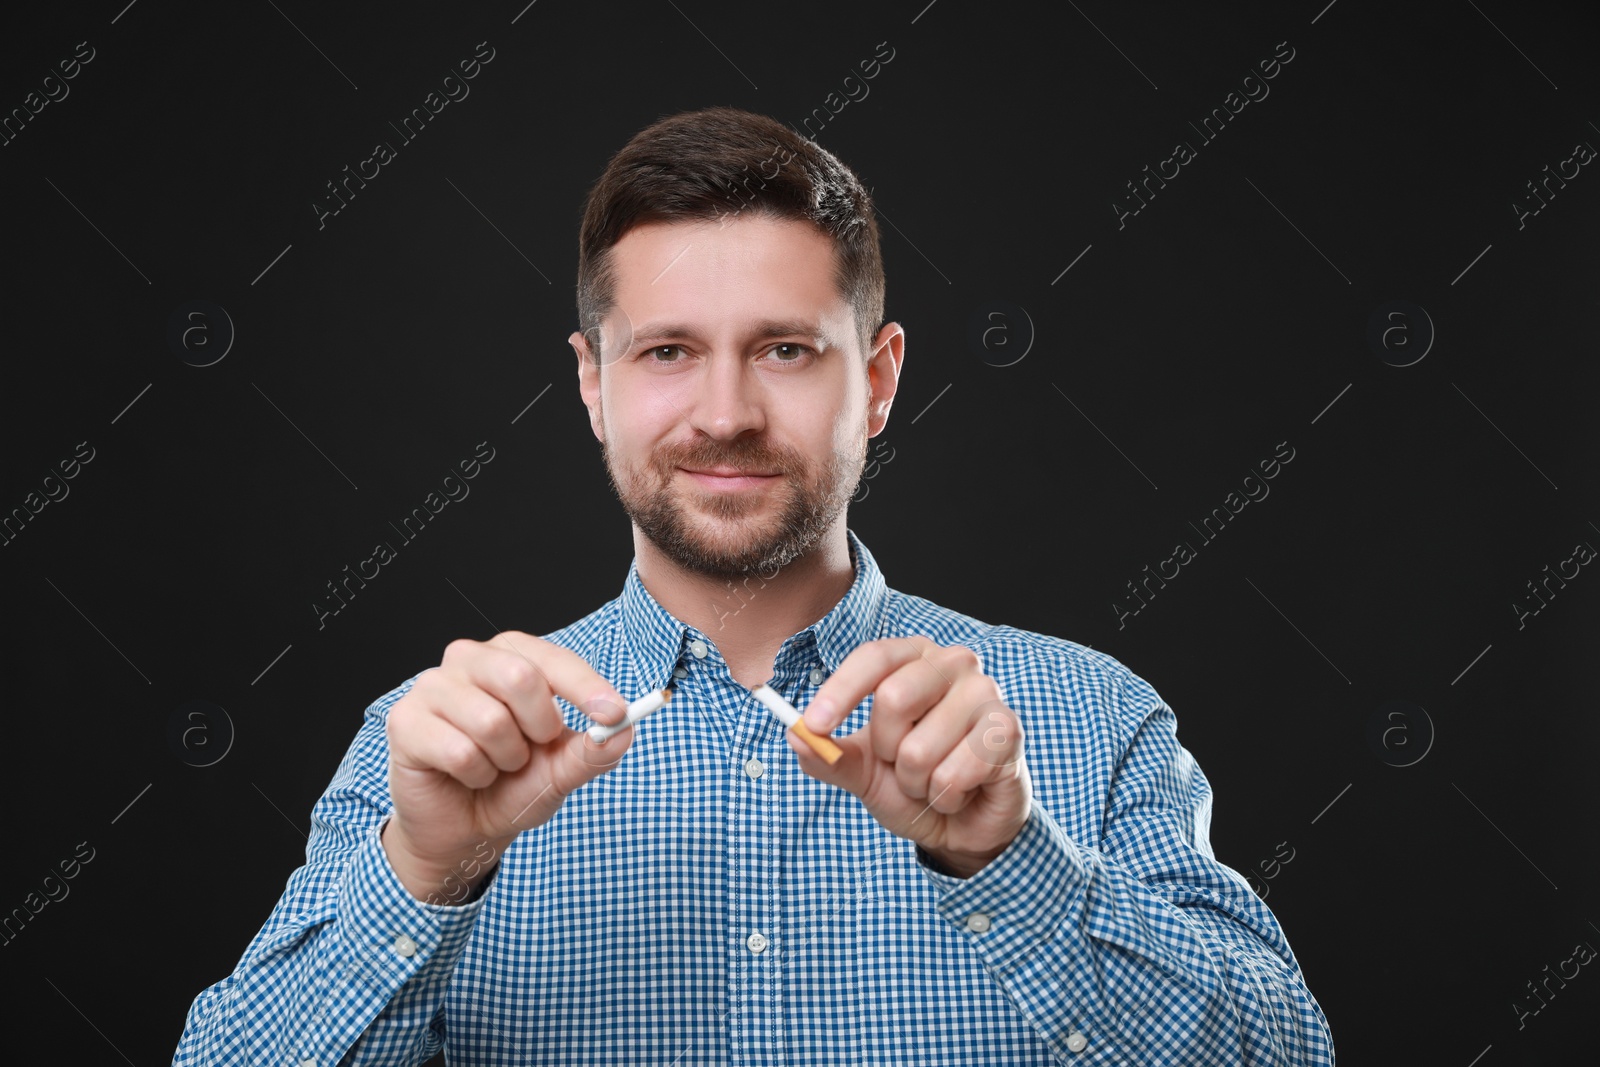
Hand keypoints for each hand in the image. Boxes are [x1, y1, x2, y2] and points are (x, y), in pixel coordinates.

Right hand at [382, 631, 630, 901]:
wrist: (463, 828)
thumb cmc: (511, 785)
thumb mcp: (561, 771)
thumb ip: (593, 750)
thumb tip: (625, 729)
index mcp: (511, 655)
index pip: (554, 660)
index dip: (587, 688)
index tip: (615, 714)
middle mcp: (469, 659)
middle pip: (519, 676)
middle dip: (538, 727)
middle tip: (531, 749)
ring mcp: (432, 686)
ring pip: (490, 721)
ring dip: (505, 760)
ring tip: (495, 765)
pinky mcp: (405, 721)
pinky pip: (459, 751)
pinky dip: (475, 775)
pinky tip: (466, 775)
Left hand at [792, 636, 1030, 877]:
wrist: (966, 824)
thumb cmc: (915, 783)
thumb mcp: (863, 773)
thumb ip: (829, 756)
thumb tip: (794, 735)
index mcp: (914, 658)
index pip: (873, 657)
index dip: (839, 691)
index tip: (813, 725)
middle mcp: (954, 664)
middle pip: (893, 699)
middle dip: (887, 751)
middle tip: (903, 765)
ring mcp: (986, 693)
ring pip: (920, 749)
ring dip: (917, 784)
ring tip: (934, 782)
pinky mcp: (1008, 730)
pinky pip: (954, 774)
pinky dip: (946, 796)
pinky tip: (962, 791)